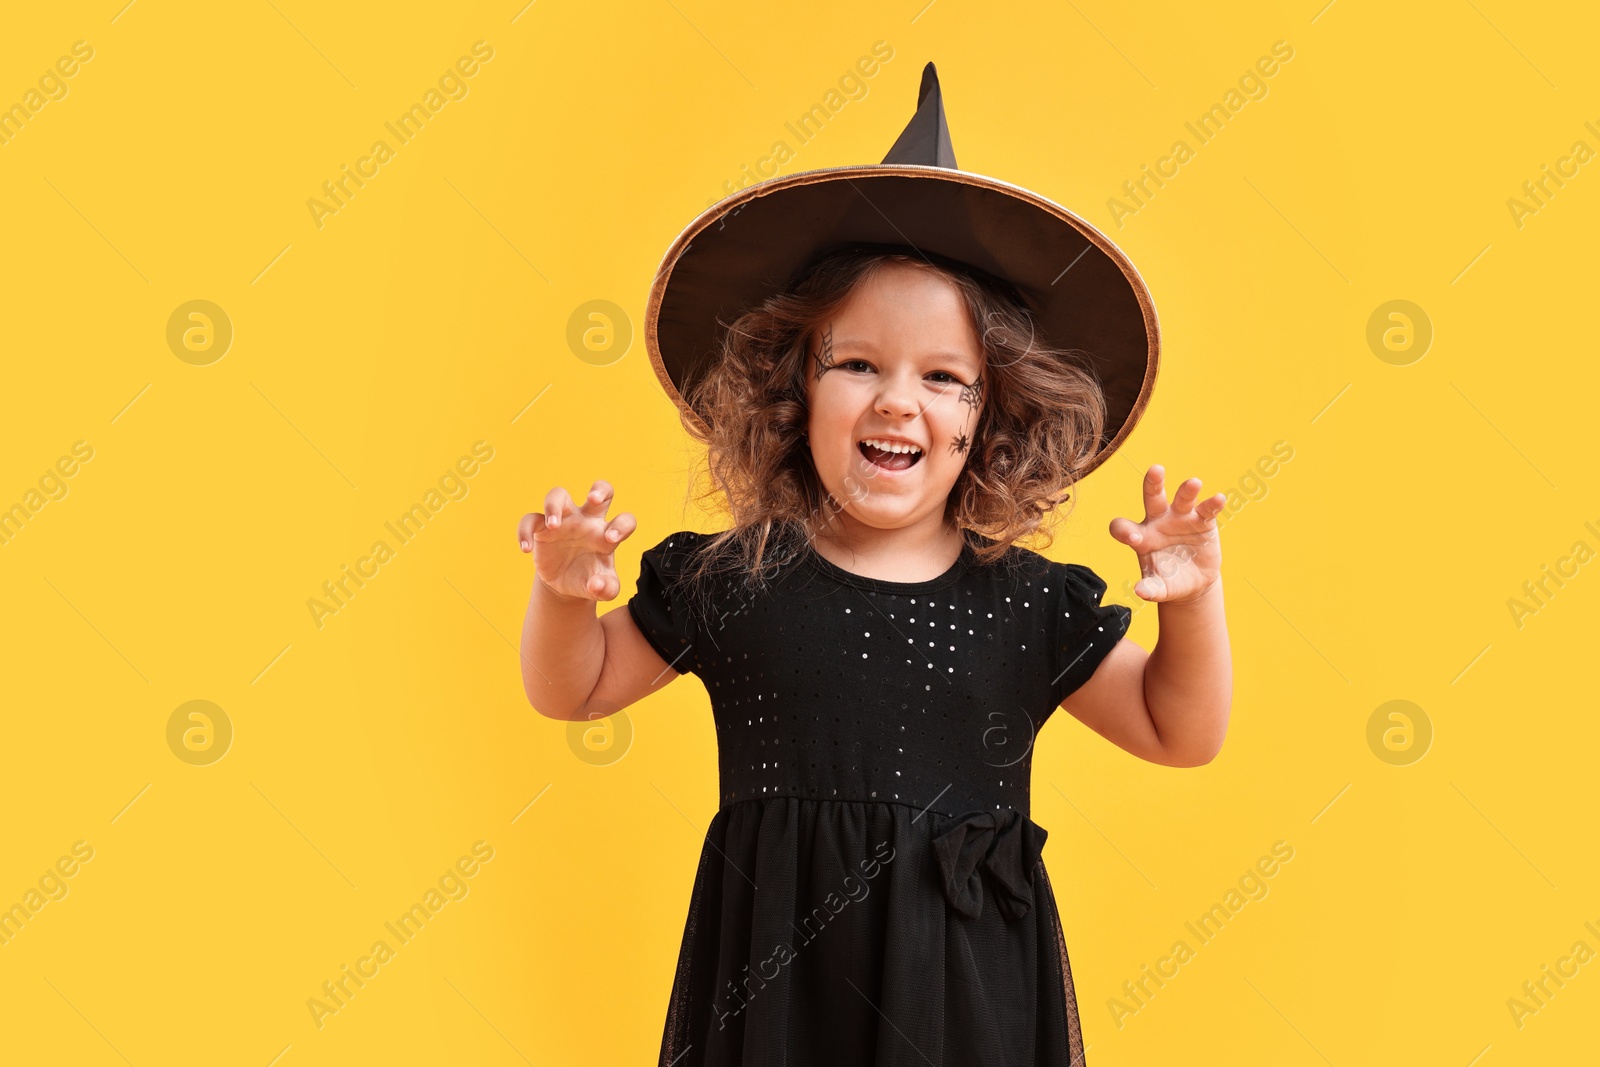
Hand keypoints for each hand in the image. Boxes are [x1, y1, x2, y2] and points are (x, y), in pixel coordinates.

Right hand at [517, 480, 637, 601]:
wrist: (566, 583)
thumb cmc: (590, 579)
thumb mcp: (603, 589)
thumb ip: (607, 589)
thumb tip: (596, 585)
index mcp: (607, 534)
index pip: (624, 520)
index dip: (621, 526)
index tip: (611, 540)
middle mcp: (588, 521)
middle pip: (600, 491)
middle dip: (599, 490)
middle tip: (593, 499)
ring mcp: (565, 521)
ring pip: (559, 495)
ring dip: (555, 506)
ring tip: (553, 526)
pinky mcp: (542, 528)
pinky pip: (530, 520)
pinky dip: (525, 531)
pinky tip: (526, 548)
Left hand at [1108, 465, 1224, 603]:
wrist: (1193, 581)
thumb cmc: (1168, 580)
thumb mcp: (1159, 588)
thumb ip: (1151, 589)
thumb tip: (1141, 592)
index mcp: (1140, 536)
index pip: (1123, 527)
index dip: (1124, 530)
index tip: (1133, 540)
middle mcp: (1158, 521)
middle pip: (1152, 497)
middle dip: (1153, 484)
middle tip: (1155, 470)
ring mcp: (1181, 518)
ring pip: (1182, 499)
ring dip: (1187, 491)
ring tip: (1194, 483)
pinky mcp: (1202, 521)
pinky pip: (1207, 510)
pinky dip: (1213, 505)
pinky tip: (1219, 500)